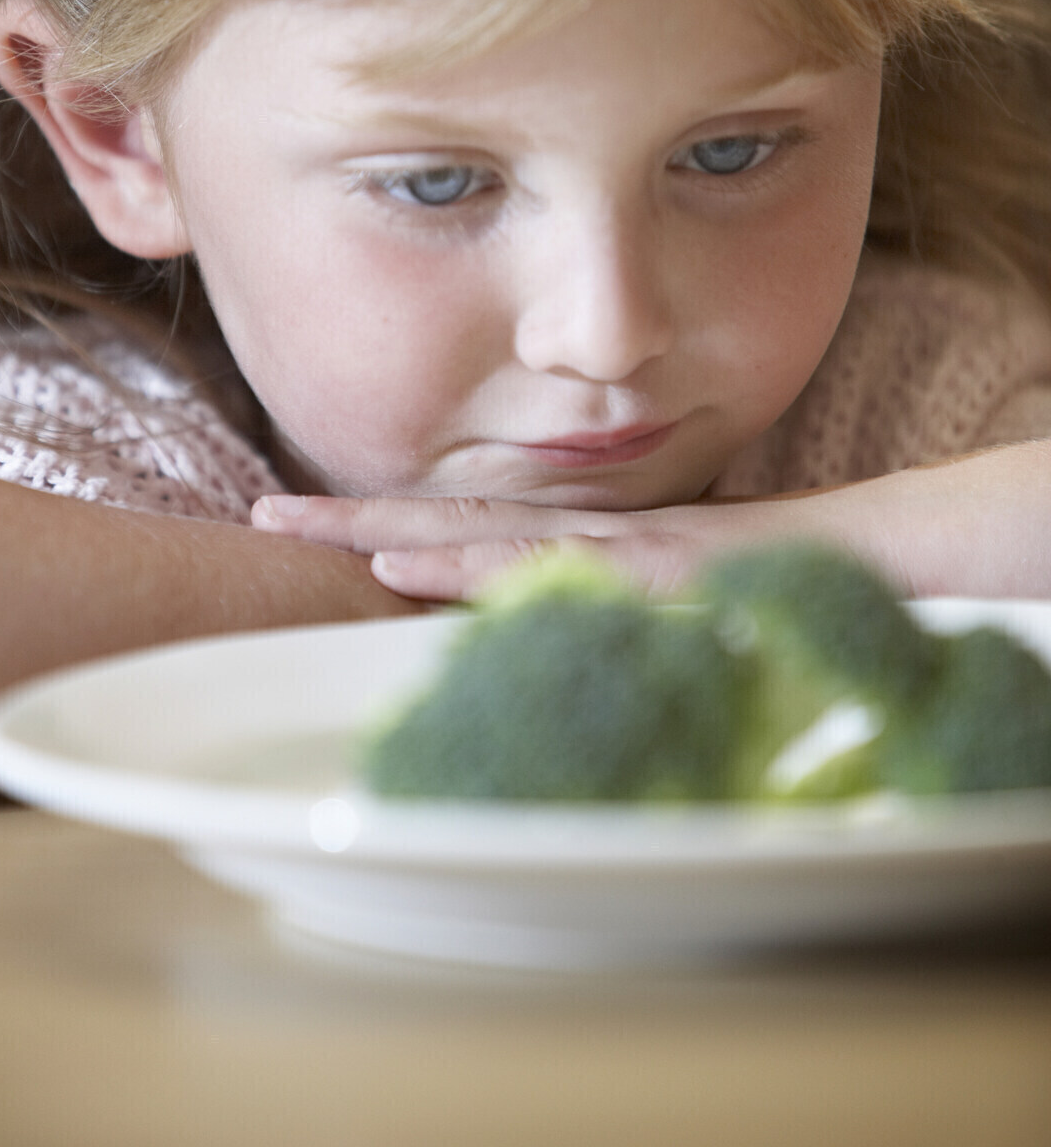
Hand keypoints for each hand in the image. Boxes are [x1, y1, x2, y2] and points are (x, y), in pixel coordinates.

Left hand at [250, 440, 1050, 602]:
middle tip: (254, 513)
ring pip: (488, 534)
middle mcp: (595, 536)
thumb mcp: (681, 599)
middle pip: (453, 521)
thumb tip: (541, 633)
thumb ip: (615, 606)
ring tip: (300, 524)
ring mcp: (626, 546)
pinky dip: (480, 564)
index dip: (384, 524)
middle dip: (352, 518)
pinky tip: (411, 563)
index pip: (470, 532)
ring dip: (389, 530)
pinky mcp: (663, 566)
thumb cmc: (784, 583)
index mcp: (590, 547)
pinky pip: (559, 565)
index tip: (298, 521)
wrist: (891, 553)